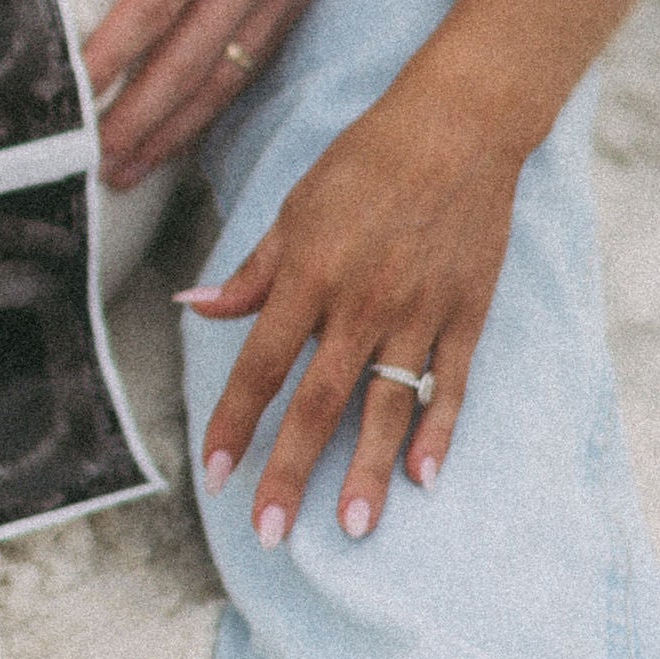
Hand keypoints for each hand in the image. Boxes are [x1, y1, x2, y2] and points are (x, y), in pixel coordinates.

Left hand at [33, 0, 382, 186]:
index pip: (159, 1)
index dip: (116, 51)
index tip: (74, 89)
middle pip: (193, 58)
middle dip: (142, 117)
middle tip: (92, 159)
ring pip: (227, 74)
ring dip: (175, 127)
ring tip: (127, 167)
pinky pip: (255, 63)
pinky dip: (215, 106)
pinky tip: (179, 132)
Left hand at [177, 55, 520, 541]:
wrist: (458, 125)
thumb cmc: (365, 162)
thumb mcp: (294, 207)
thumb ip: (250, 271)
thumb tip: (193, 307)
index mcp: (309, 275)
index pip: (260, 366)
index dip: (234, 424)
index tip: (212, 477)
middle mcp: (361, 302)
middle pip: (318, 403)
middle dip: (290, 472)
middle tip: (271, 533)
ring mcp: (419, 312)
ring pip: (386, 407)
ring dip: (366, 471)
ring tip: (349, 528)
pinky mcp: (466, 313)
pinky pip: (450, 385)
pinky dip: (439, 433)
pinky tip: (425, 479)